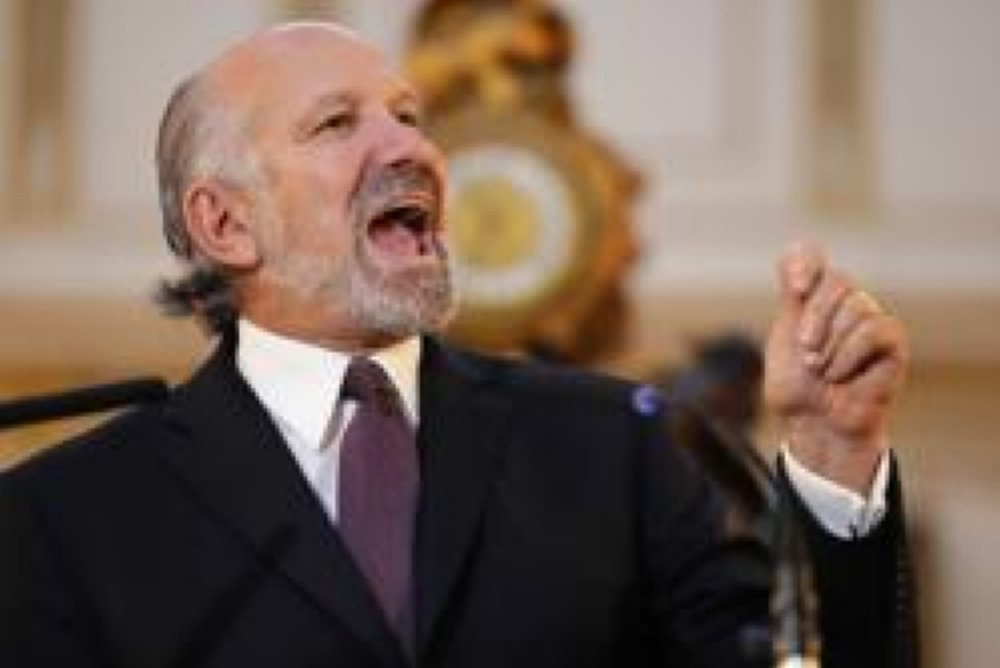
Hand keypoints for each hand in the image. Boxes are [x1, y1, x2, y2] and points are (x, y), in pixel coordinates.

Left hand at [764, 243, 907, 493]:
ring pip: (857, 306)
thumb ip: (791, 299)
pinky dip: (850, 355)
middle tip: (806, 353)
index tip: (793, 288)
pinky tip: (840, 375)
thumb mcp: (783, 340)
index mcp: (810, 298)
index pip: (809, 256)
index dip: (803, 263)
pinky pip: (875, 330)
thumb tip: (797, 253)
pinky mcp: (891, 341)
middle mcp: (843, 303)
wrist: (815, 425)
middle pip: (836, 281)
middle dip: (814, 320)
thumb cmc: (798, 387)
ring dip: (830, 345)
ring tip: (822, 372)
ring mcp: (869, 319)